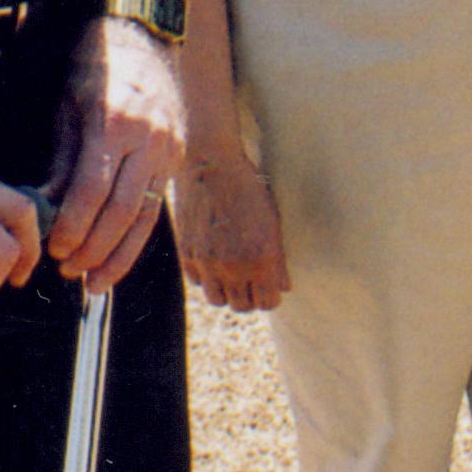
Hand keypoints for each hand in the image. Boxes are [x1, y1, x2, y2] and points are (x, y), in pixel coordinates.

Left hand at [43, 16, 187, 292]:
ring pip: (146, 215)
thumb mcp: (69, 107)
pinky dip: (136, 238)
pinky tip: (117, 259)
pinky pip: (156, 206)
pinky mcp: (177, 157)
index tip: (56, 249)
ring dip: (119, 255)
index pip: (95, 187)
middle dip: (95, 248)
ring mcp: (168, 148)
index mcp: (115, 122)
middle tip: (69, 271)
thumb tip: (47, 210)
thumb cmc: (97, 68)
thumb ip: (61, 161)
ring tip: (94, 281)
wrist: (143, 38)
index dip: (75, 224)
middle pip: (123, 210)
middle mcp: (148, 139)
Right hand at [173, 151, 289, 311]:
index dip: (271, 296)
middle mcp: (234, 266)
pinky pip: (199, 283)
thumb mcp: (272, 222)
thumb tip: (284, 288)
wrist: (211, 165)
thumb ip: (279, 260)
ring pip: (219, 300)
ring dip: (228, 292)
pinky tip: (215, 261)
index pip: (268, 302)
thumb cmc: (248, 189)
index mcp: (261, 259)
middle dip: (251, 297)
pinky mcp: (187, 254)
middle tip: (253, 283)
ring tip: (233, 276)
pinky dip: (208, 278)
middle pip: (243, 306)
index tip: (271, 287)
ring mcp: (208, 262)